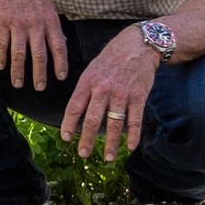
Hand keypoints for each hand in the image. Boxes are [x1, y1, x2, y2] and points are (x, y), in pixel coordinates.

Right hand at [0, 0, 66, 91]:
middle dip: (39, 74)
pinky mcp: (2, 22)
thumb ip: (55, 27)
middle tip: (39, 87)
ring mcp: (18, 24)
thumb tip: (63, 45)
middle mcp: (35, 24)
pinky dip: (1, 57)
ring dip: (18, 71)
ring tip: (18, 84)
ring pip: (19, 53)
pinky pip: (2, 44)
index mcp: (50, 21)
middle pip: (39, 54)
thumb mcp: (49, 7)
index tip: (61, 78)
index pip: (58, 46)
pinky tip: (1, 66)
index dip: (60, 63)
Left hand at [61, 33, 156, 158]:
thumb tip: (77, 111)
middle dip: (86, 140)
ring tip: (107, 158)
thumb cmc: (111, 59)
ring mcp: (121, 94)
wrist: (137, 46)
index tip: (65, 138)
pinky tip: (130, 147)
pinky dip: (133, 135)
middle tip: (83, 154)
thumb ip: (85, 89)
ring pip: (114, 124)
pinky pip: (135, 120)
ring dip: (110, 143)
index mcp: (88, 82)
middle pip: (92, 120)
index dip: (68, 124)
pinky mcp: (138, 96)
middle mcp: (103, 89)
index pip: (74, 107)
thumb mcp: (91, 69)